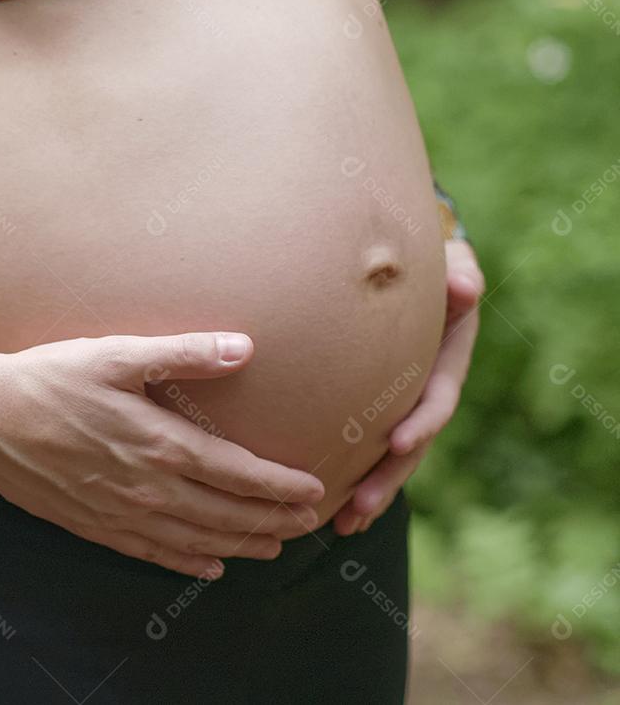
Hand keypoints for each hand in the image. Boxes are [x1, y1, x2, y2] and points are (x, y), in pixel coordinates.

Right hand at [0, 332, 324, 577]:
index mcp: (160, 443)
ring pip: (196, 541)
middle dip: (273, 522)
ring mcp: (119, 513)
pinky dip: (188, 564)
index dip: (282, 486)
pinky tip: (208, 568)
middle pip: (227, 515)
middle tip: (308, 525)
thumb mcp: (117, 354)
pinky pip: (152, 555)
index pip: (239, 474)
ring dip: (241, 546)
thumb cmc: (50, 377)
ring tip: (273, 549)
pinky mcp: (93, 525)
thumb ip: (184, 353)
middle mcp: (147, 489)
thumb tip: (245, 347)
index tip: (314, 490)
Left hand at [333, 239, 484, 535]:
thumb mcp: (453, 263)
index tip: (400, 441)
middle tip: (360, 508)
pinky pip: (361, 447)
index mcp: (446, 364)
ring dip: (367, 492)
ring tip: (342, 526)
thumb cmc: (432, 265)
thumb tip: (465, 289)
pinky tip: (323, 506)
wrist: (412, 275)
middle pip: (410, 446)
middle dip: (388, 478)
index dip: (422, 422)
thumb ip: (462, 274)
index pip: (436, 400)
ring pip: (386, 458)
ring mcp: (400, 407)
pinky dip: (347, 475)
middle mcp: (424, 394)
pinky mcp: (374, 410)